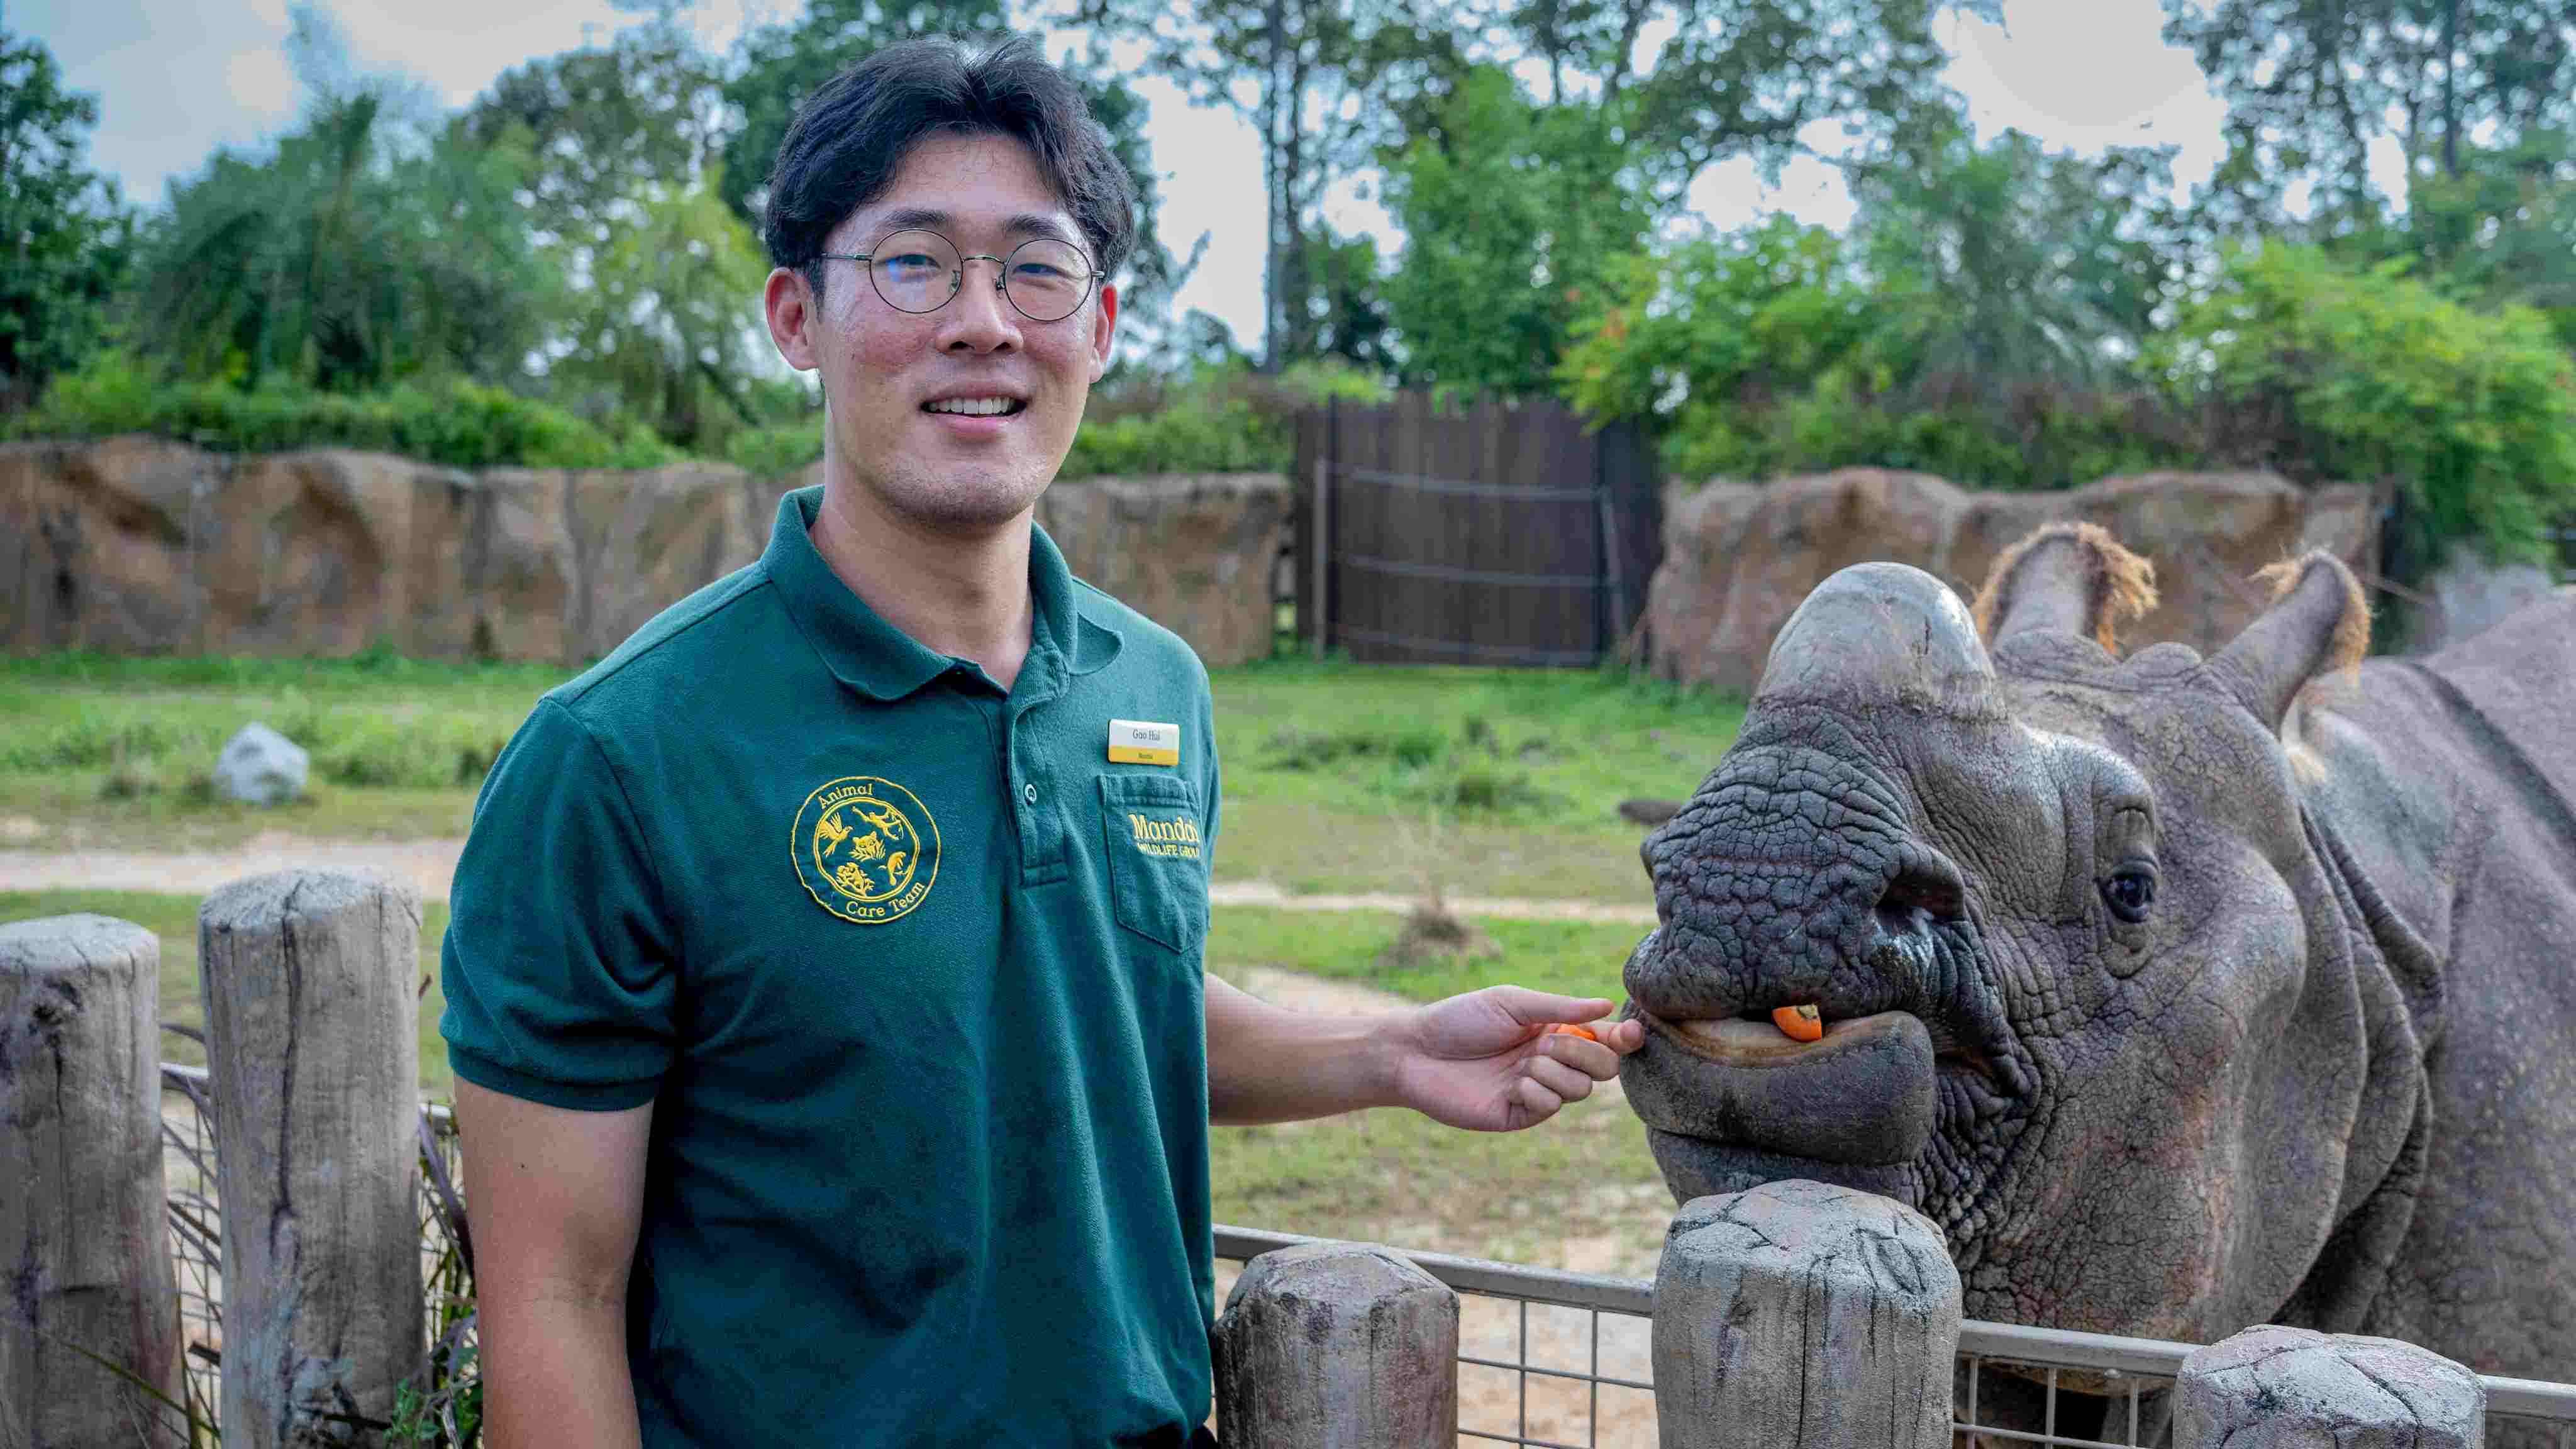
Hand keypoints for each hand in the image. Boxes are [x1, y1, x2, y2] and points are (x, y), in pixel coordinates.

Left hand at [1386, 986, 1645, 1131]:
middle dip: (1585, 1053)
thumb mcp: (1512, 1002)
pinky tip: (1512, 1084)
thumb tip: (1608, 1007)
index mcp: (1554, 1031)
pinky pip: (1551, 1106)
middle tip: (1548, 1043)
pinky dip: (1537, 1091)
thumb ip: (1560, 1007)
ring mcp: (1537, 1090)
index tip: (1629, 1035)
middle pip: (1603, 1068)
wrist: (1417, 1052)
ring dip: (1556, 1071)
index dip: (1623, 1039)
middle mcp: (1551, 1062)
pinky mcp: (1519, 1114)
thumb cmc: (1460, 1019)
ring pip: (1580, 1090)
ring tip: (1522, 1063)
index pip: (1603, 1039)